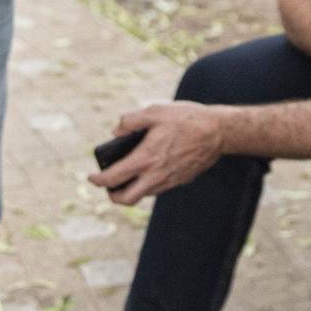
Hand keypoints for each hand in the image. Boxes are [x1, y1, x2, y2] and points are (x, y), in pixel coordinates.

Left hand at [87, 102, 224, 204]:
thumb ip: (130, 120)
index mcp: (145, 158)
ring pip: (144, 195)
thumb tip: (116, 131)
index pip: (113, 178)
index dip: (97, 180)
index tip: (91, 176)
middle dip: (112, 196)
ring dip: (131, 190)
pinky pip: (158, 189)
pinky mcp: (180, 181)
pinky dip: (148, 184)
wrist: (218, 131)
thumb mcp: (155, 111)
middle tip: (108, 186)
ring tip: (128, 175)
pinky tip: (150, 169)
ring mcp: (169, 181)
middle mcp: (155, 175)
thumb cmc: (187, 119)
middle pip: (126, 199)